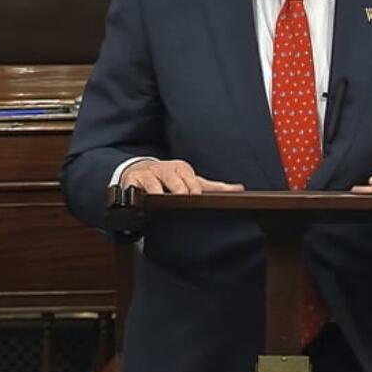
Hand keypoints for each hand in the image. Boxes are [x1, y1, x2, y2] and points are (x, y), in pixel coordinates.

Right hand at [121, 159, 243, 194]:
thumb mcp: (191, 181)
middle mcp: (166, 170)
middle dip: (179, 190)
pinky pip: (135, 188)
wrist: (139, 172)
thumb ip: (214, 187)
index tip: (197, 197)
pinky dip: (139, 194)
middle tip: (182, 198)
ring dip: (159, 192)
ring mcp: (149, 175)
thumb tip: (239, 188)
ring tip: (161, 200)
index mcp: (182, 170)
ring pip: (155, 185)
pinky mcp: (132, 181)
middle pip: (175, 182)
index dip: (194, 190)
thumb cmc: (170, 179)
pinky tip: (142, 201)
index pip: (191, 181)